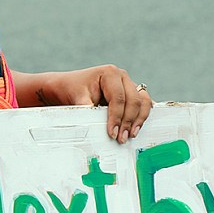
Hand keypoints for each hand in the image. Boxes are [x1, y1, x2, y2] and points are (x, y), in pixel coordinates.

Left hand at [37, 65, 151, 143]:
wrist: (69, 86)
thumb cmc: (73, 89)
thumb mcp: (78, 99)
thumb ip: (87, 111)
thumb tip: (95, 127)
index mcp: (110, 73)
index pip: (118, 98)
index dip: (116, 117)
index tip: (112, 133)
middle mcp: (122, 76)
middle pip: (134, 100)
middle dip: (129, 121)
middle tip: (122, 138)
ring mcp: (128, 83)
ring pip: (143, 101)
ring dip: (139, 119)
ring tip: (131, 135)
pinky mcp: (131, 93)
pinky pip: (143, 103)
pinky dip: (142, 115)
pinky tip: (139, 126)